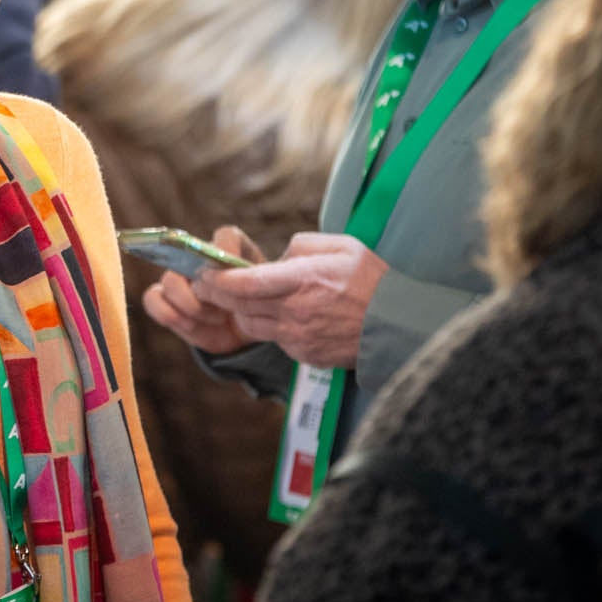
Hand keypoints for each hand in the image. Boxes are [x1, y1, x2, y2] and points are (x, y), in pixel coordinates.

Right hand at [141, 225, 264, 356]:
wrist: (246, 329)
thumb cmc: (258, 304)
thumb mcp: (267, 293)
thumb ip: (257, 281)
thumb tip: (248, 277)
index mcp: (231, 248)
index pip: (225, 236)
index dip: (227, 254)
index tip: (234, 278)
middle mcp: (200, 257)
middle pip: (187, 257)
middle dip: (203, 287)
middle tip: (221, 308)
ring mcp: (180, 277)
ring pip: (169, 281)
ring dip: (191, 306)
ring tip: (215, 320)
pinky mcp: (166, 299)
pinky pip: (152, 299)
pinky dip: (170, 315)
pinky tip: (190, 325)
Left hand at [190, 232, 387, 368]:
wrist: (399, 325)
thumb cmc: (372, 280)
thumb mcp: (340, 246)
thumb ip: (300, 247)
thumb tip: (276, 259)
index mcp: (303, 280)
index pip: (245, 283)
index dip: (217, 279)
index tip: (203, 272)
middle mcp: (296, 311)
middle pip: (239, 306)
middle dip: (216, 294)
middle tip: (204, 283)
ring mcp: (299, 337)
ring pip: (252, 325)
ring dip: (241, 311)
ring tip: (241, 297)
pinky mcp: (305, 355)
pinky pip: (275, 339)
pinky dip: (270, 326)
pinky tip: (280, 315)